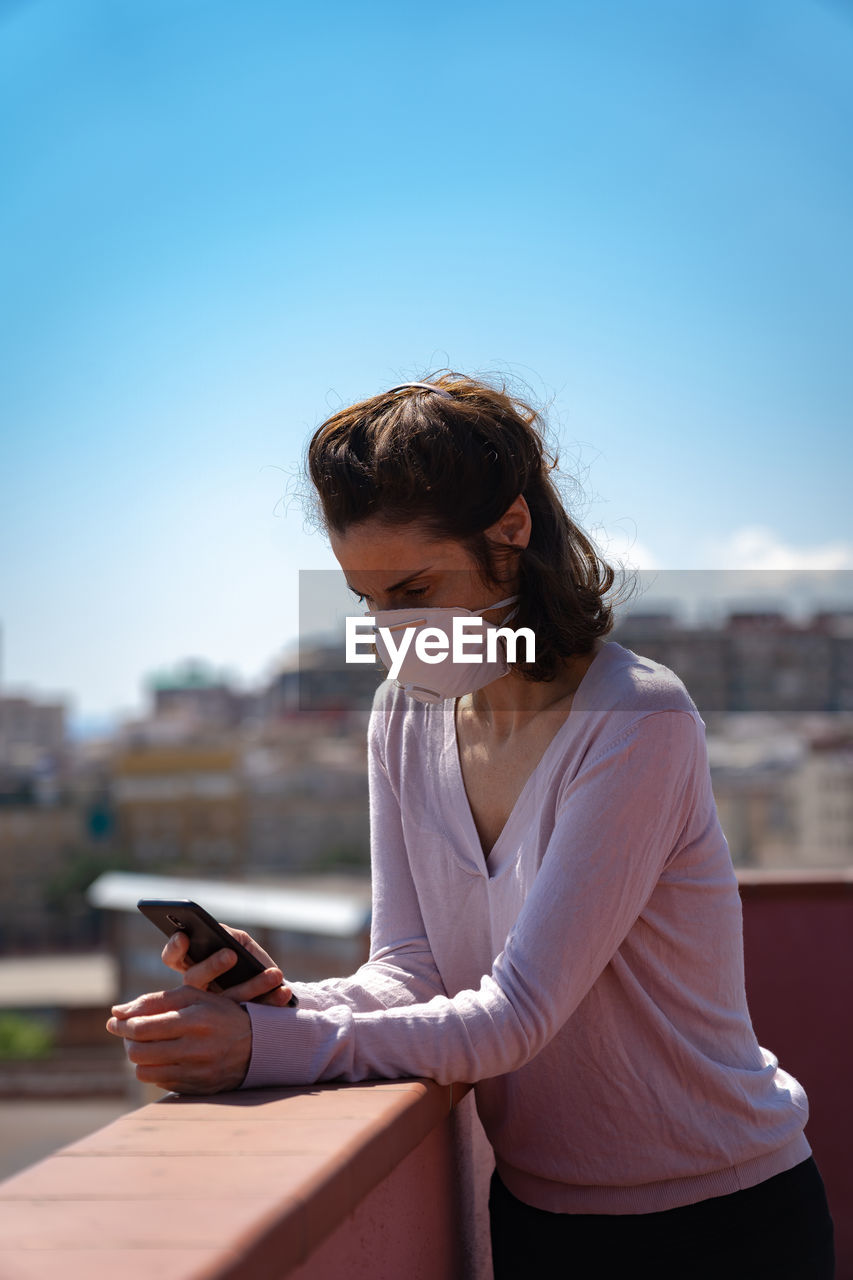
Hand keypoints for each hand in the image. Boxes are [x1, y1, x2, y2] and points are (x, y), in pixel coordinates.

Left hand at [105, 985, 252, 1093]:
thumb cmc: (219, 1013)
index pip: (143, 1027)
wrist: (257, 1045)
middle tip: (130, 1033)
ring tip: (145, 1045)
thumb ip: (155, 1001)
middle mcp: (195, 1048)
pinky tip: (163, 1057)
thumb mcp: (194, 997)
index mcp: (195, 1020)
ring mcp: (195, 1072)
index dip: (122, 1025)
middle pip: (138, 1052)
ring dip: (138, 1057)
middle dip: (127, 1041)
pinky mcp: (195, 1088)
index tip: (115, 1021)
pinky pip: (159, 1082)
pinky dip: (155, 1069)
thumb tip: (117, 1011)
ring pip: (144, 1071)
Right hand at [161, 926, 295, 1006]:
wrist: (273, 990)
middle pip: (193, 980)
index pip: (174, 958)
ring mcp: (214, 1012)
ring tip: (274, 975)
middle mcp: (198, 993)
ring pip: (225, 1001)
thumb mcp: (241, 944)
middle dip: (211, 966)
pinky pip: (251, 1015)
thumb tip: (218, 931)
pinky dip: (271, 1001)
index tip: (183, 937)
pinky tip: (284, 991)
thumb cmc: (251, 962)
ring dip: (252, 987)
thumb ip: (229, 936)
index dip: (174, 949)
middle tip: (231, 954)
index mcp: (194, 967)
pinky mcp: (236, 1026)